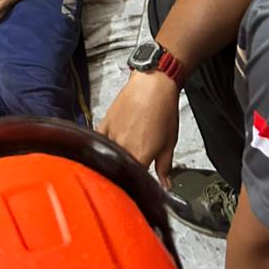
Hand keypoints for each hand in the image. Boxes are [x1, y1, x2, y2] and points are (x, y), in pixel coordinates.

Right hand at [96, 71, 179, 185]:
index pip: (135, 179)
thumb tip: (165, 184)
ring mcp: (111, 136)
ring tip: (125, 153)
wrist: (153, 84)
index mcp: (139, 157)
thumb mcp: (169, 143)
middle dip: (127, 171)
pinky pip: (99, 139)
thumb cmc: (163, 109)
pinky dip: (103, 144)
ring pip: (108, 156)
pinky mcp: (104, 123)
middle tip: (134, 168)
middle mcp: (122, 148)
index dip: (139, 183)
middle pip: (120, 168)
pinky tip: (108, 145)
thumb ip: (165, 167)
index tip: (142, 183)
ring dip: (115, 158)